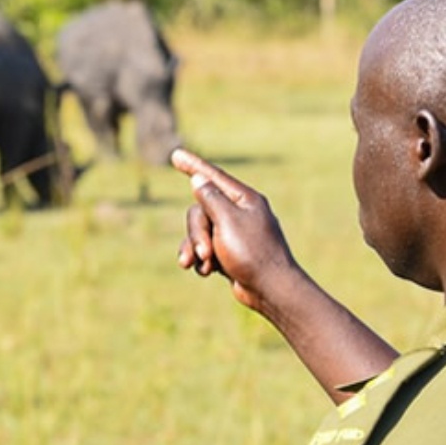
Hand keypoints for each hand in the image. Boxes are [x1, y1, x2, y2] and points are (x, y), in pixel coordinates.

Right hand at [172, 148, 301, 314]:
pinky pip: (205, 248)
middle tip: (203, 253)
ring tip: (202, 265)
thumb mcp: (227, 221)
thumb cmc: (252, 253)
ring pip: (200, 231)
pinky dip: (202, 260)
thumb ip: (210, 198)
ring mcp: (234, 233)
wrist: (270, 289)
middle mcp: (240, 213)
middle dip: (196, 233)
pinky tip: (206, 272)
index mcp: (245, 199)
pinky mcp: (229, 252)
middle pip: (200, 211)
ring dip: (196, 248)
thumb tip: (199, 178)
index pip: (213, 177)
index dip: (193, 166)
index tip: (176, 155)